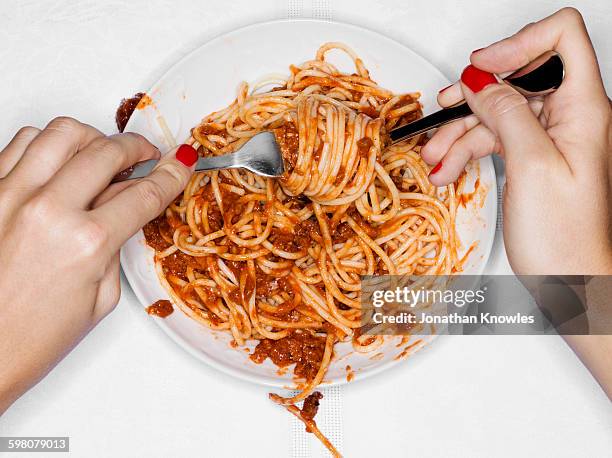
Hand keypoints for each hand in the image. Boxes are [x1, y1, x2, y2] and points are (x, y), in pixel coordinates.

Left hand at [0, 117, 196, 412]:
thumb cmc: (31, 338)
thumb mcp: (100, 298)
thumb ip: (117, 243)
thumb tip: (129, 204)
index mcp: (85, 243)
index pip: (144, 193)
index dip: (171, 175)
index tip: (180, 164)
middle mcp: (46, 211)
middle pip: (108, 150)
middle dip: (138, 147)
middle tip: (147, 155)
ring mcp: (9, 196)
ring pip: (62, 133)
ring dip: (93, 139)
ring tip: (101, 155)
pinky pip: (21, 143)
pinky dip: (48, 144)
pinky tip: (60, 162)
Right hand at [421, 7, 611, 274]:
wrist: (570, 280)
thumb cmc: (566, 237)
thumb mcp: (531, 166)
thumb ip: (507, 114)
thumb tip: (481, 82)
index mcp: (583, 108)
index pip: (560, 38)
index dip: (517, 43)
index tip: (482, 66)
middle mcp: (569, 117)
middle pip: (518, 77)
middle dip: (476, 94)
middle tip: (448, 107)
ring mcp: (548, 136)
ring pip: (497, 112)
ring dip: (461, 131)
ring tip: (436, 156)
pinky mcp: (530, 156)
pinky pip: (493, 138)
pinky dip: (466, 151)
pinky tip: (447, 169)